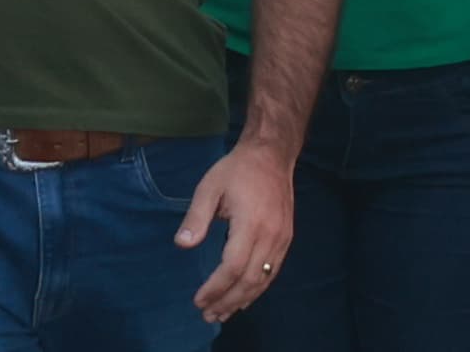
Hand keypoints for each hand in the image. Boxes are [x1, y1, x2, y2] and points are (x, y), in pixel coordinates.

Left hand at [179, 132, 295, 317]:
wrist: (273, 154)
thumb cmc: (238, 169)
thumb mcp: (210, 186)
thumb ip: (196, 217)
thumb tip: (182, 244)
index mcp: (251, 222)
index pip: (233, 266)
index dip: (215, 288)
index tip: (198, 300)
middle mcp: (270, 235)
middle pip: (249, 279)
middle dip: (227, 301)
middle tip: (208, 315)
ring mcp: (282, 237)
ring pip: (263, 279)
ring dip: (243, 300)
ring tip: (223, 314)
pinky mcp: (286, 237)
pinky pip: (273, 271)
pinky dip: (258, 288)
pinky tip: (245, 298)